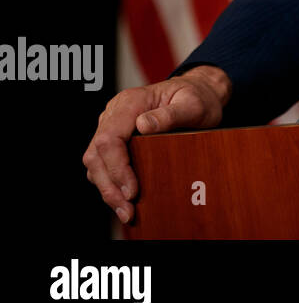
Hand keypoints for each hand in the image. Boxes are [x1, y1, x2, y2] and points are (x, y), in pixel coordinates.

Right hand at [82, 65, 230, 224]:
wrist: (199, 91)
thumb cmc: (197, 97)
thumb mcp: (193, 104)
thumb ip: (171, 114)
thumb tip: (144, 125)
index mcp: (130, 102)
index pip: (109, 138)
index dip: (116, 168)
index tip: (132, 191)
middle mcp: (115, 113)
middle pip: (96, 154)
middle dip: (109, 186)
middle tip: (127, 210)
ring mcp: (113, 126)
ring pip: (95, 162)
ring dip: (108, 189)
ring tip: (126, 211)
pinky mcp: (117, 138)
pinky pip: (104, 163)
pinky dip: (111, 183)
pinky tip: (124, 199)